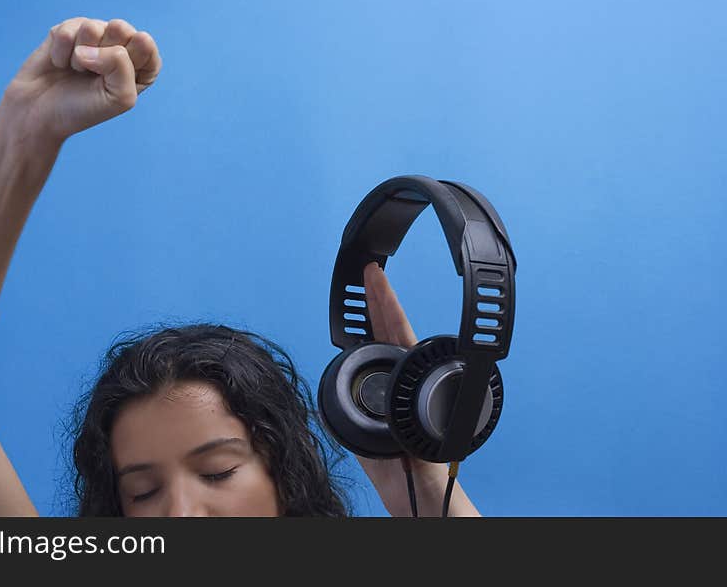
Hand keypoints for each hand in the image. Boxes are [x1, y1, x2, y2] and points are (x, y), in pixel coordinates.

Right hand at [0, 17, 161, 144]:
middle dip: (104, 54)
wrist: (40, 113)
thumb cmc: (84, 109)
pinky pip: (67, 31)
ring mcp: (94, 36)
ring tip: (76, 71)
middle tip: (93, 75)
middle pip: (121, 29)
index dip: (128, 61)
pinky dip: (60, 53)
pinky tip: (60, 64)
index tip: (114, 81)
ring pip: (92, 27)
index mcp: (142, 65)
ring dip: (80, 57)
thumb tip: (89, 43)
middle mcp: (119, 45)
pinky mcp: (68, 30)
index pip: (146, 45)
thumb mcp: (119, 97)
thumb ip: (121, 64)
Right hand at [356, 262, 477, 515]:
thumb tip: (415, 419)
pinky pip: (354, 382)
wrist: (420, 506)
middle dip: (377, 302)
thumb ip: (422, 439)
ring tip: (358, 296)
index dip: (389, 304)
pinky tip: (345, 345)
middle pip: (386, 336)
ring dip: (364, 325)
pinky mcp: (366, 417)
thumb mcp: (428, 454)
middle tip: (368, 272)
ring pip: (371, 354)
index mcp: (418, 388)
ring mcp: (384, 400)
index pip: (401, 335)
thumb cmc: (433, 482)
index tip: (378, 276)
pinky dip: (348, 359)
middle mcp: (400, 389)